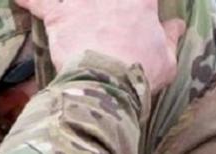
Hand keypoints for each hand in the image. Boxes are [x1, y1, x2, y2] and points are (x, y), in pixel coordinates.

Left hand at [15, 0, 184, 93]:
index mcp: (140, 1)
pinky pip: (37, 1)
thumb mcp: (167, 59)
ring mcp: (81, 1)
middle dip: (103, 4)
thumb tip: (178, 24)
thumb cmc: (141, 73)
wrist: (108, 83)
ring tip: (72, 6)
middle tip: (102, 16)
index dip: (142, 3)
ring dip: (72, 2)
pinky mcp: (58, 14)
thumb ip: (170, 37)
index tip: (143, 8)